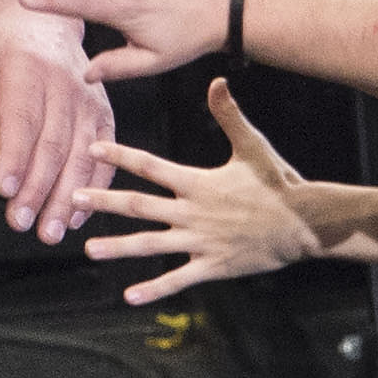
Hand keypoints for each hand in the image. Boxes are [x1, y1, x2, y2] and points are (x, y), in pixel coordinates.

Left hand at [0, 1, 115, 238]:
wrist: (40, 25)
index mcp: (26, 68)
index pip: (20, 117)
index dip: (13, 155)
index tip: (3, 189)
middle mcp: (64, 84)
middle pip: (52, 143)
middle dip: (37, 188)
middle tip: (20, 222)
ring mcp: (88, 101)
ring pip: (81, 155)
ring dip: (67, 197)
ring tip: (50, 231)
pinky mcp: (103, 115)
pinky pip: (102, 154)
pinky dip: (93, 187)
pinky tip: (77, 216)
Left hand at [77, 78, 340, 300]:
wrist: (303, 223)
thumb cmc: (278, 183)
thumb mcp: (253, 146)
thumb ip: (229, 115)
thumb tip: (216, 80)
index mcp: (198, 182)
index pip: (151, 166)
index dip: (121, 156)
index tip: (94, 148)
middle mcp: (193, 212)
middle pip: (140, 206)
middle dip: (105, 201)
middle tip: (73, 198)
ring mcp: (200, 242)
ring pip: (151, 245)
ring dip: (119, 247)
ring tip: (89, 249)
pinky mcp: (212, 266)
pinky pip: (178, 279)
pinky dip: (154, 289)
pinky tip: (129, 296)